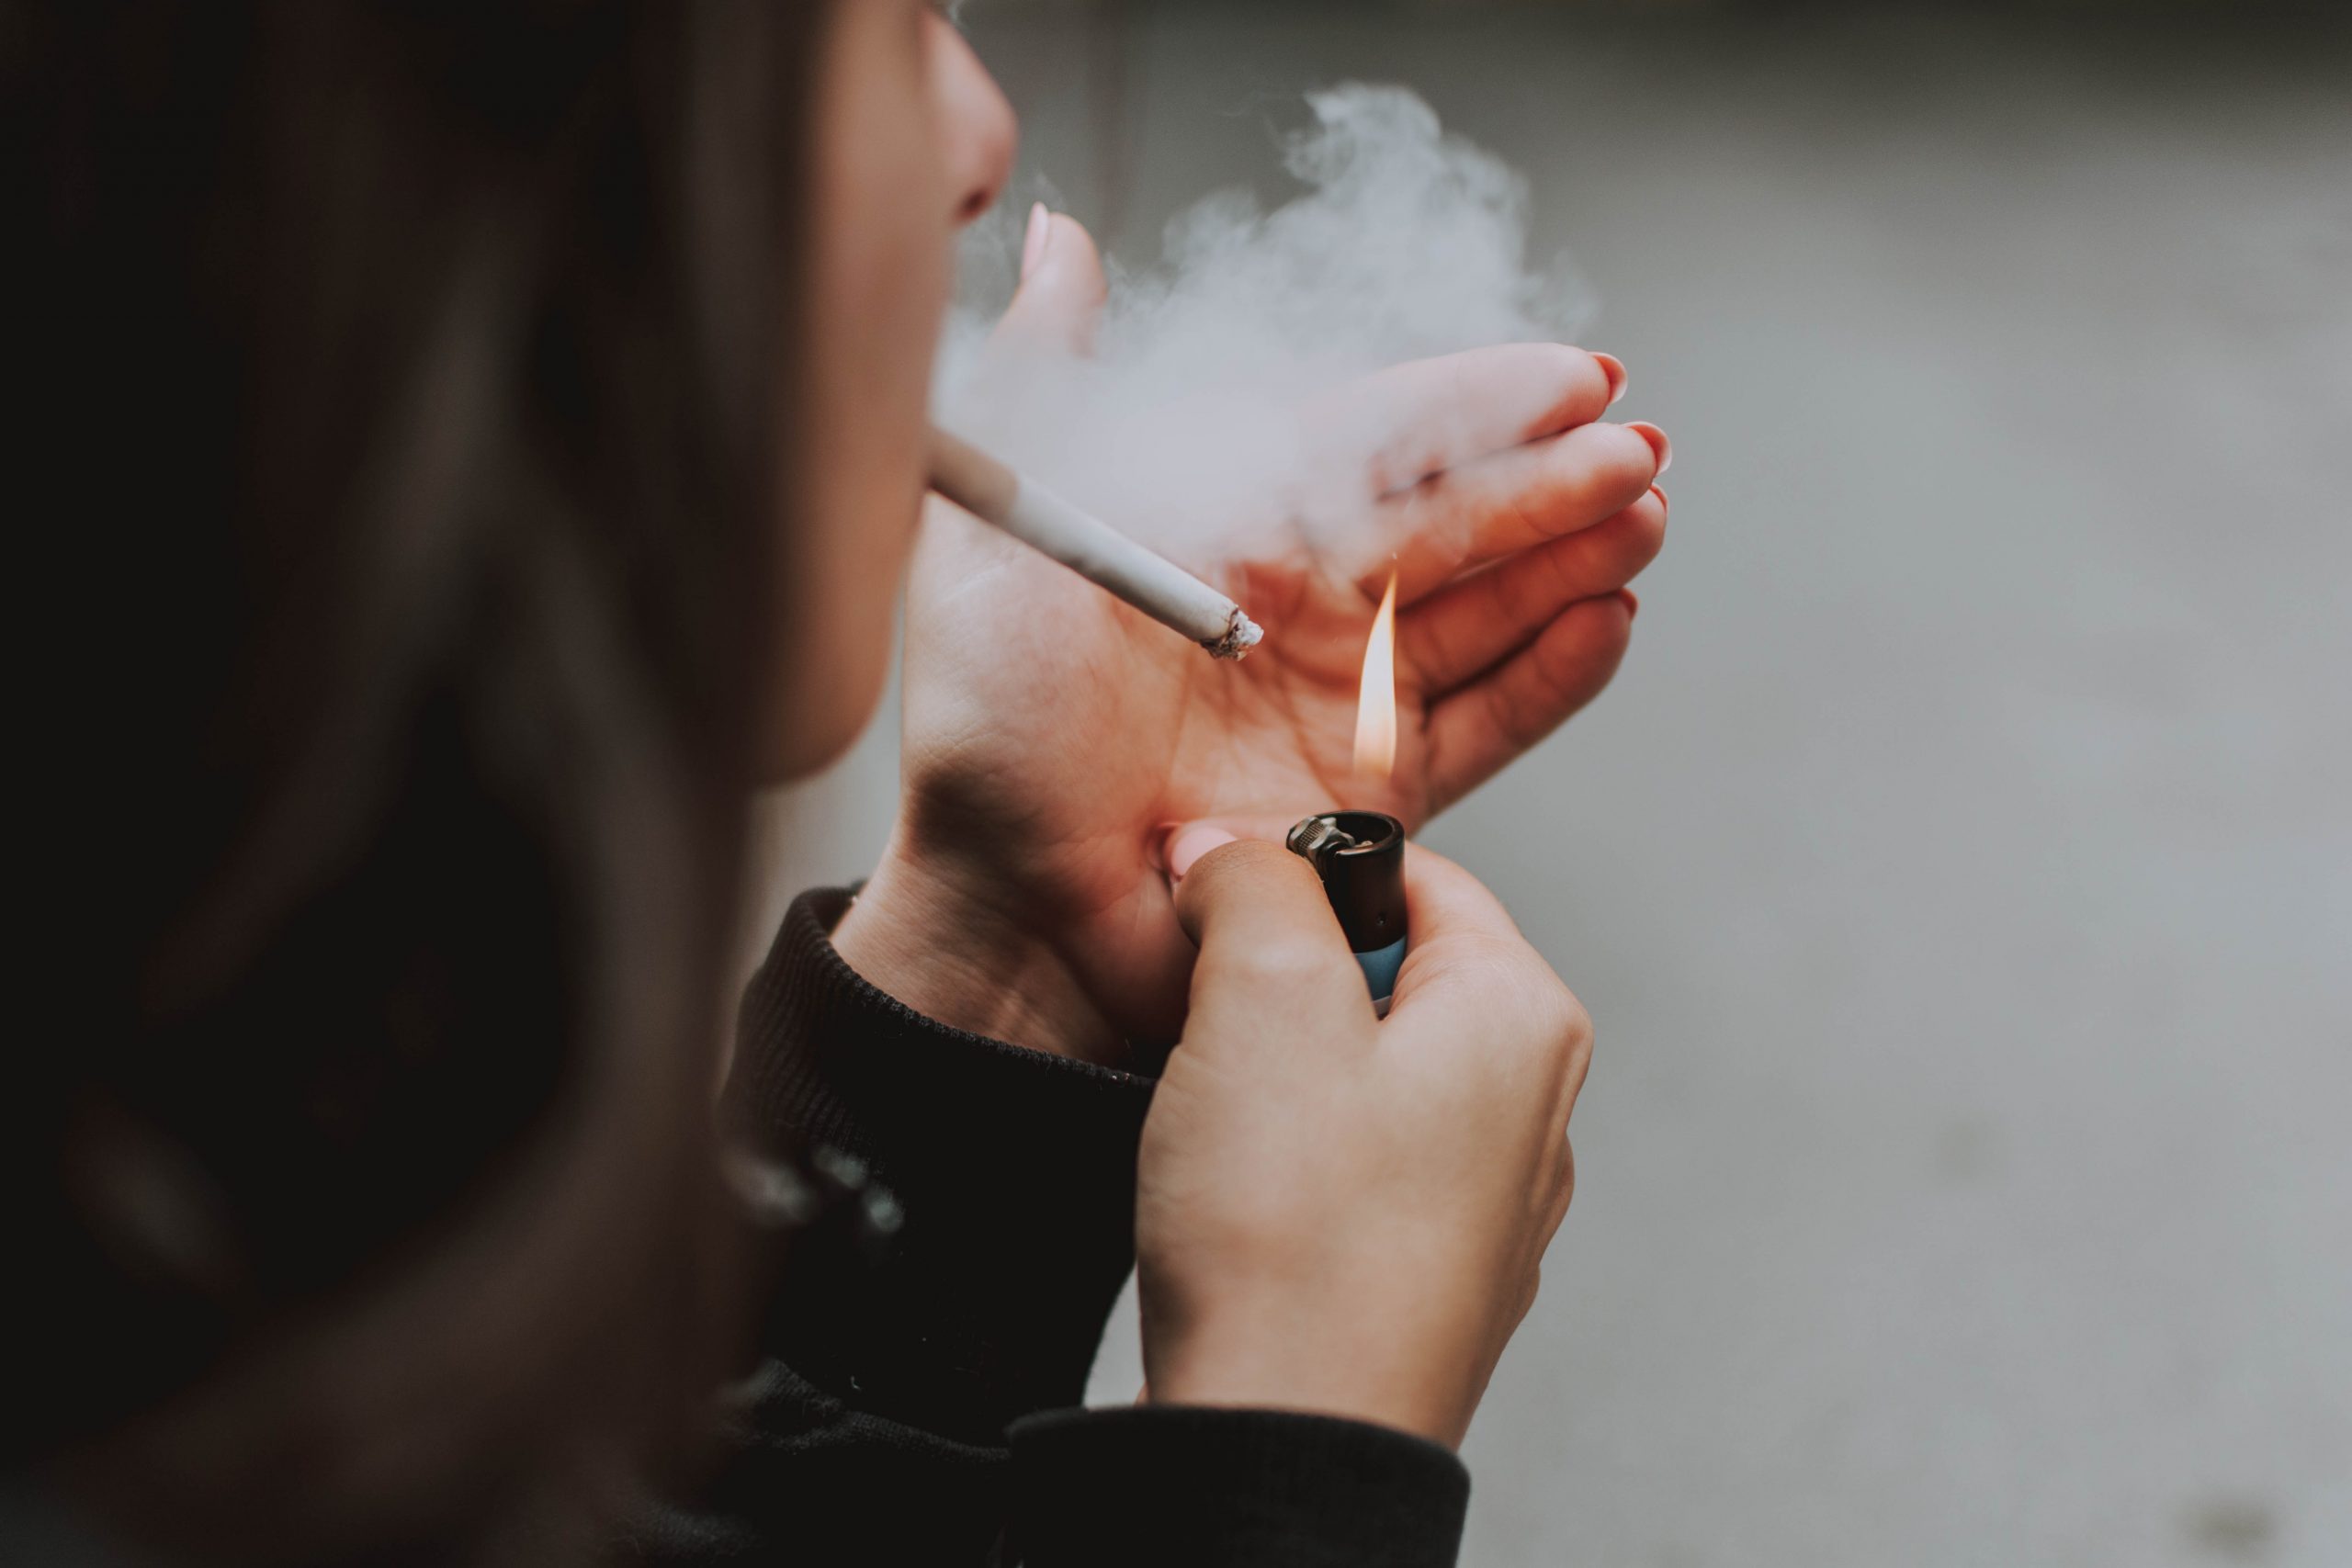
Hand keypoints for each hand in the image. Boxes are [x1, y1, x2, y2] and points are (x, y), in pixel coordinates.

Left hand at [834, 211, 1665, 1056]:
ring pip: (1482, 612)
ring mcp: (1337, 699)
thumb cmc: (988, 724)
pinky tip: (1608, 619)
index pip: (1370, 440)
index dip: (1471, 404)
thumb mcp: (1006, 528)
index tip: (1569, 376)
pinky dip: (1552, 676)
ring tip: (1644, 517)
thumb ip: (1050, 379)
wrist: (1010, 906)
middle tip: (1636, 448)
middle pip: (1446, 522)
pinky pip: (1485, 722)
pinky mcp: (1373, 796)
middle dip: (1547, 479)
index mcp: (1221, 525)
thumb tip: (1061, 240)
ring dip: (1568, 561)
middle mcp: (1291, 605)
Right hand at [1134, 834, 1588, 1447]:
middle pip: (1386, 972)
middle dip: (1280, 981)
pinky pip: (1350, 1167)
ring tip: (1223, 1126)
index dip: (1298, 873)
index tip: (1221, 909)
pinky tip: (1241, 1201)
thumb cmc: (1296, 1236)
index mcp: (1524, 1018)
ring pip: (1359, 1071)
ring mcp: (1488, 1202)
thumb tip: (1233, 847)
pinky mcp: (1430, 1274)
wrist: (1287, 1441)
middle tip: (1215, 1027)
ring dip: (1273, 1074)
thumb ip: (1254, 881)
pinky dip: (1286, 1162)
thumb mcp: (1261, 996)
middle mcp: (1533, 1108)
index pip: (1414, 874)